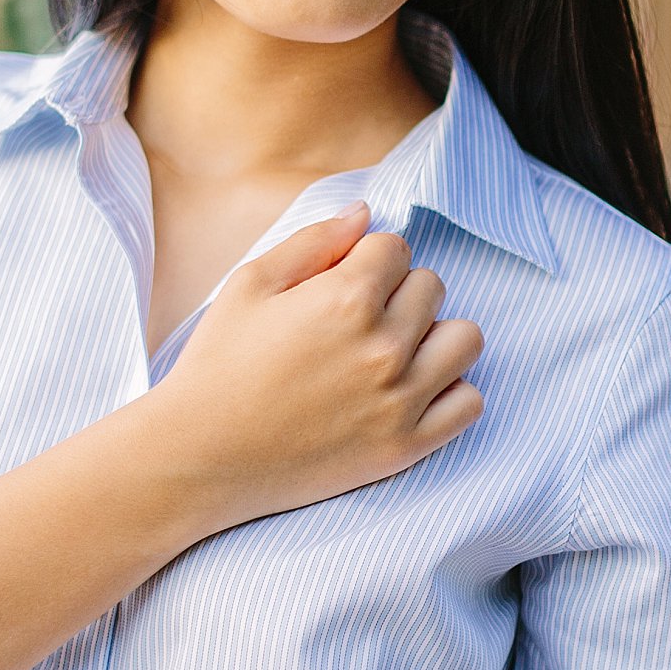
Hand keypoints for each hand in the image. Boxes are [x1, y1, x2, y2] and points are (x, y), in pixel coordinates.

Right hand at [136, 206, 483, 529]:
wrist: (201, 456)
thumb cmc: (217, 365)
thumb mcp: (249, 285)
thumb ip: (314, 241)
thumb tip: (365, 213)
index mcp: (346, 298)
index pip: (396, 248)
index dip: (367, 260)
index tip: (340, 284)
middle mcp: (384, 346)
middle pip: (432, 287)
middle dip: (399, 292)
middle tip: (358, 320)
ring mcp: (401, 399)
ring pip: (465, 339)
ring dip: (435, 335)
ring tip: (395, 350)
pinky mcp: (406, 446)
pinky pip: (469, 403)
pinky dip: (448, 391)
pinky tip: (410, 390)